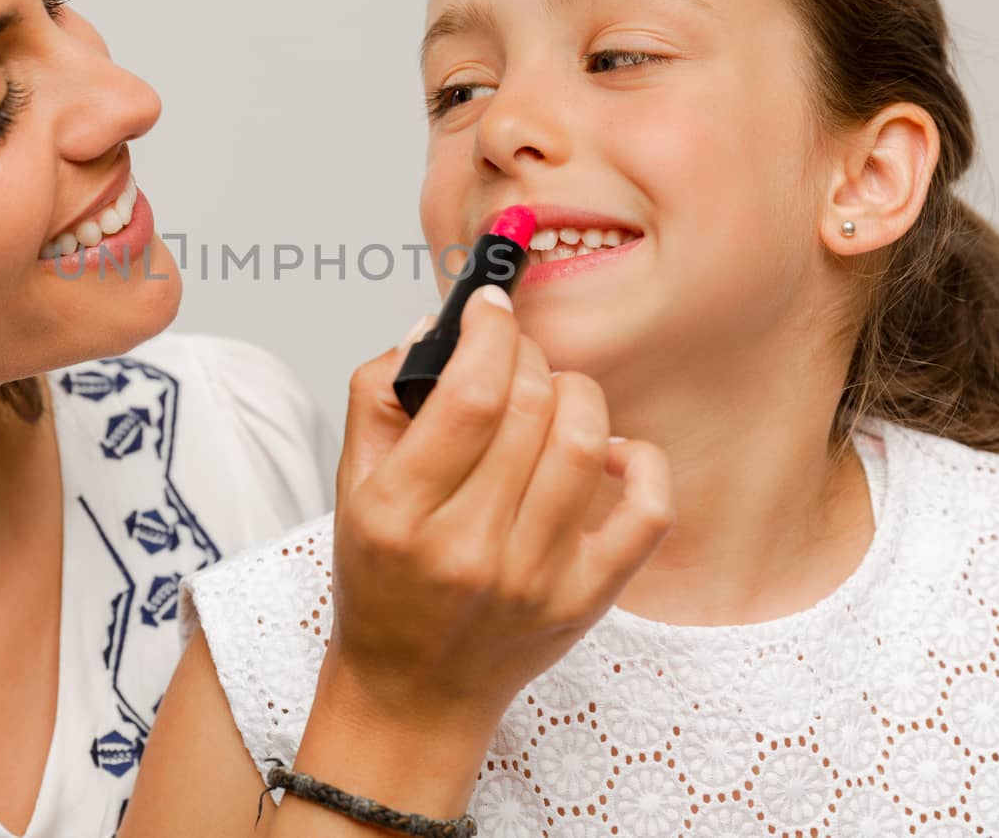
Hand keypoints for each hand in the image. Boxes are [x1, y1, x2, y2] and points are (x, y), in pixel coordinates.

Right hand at [325, 285, 673, 744]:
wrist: (412, 691)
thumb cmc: (382, 582)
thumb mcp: (351, 487)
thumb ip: (380, 395)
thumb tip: (438, 328)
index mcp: (399, 513)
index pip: (470, 393)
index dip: (491, 330)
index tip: (491, 306)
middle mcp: (468, 548)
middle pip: (531, 407)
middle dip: (527, 355)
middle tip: (512, 356)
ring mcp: (534, 578)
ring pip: (586, 442)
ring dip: (574, 393)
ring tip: (549, 398)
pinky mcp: (586, 598)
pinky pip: (647, 509)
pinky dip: (637, 460)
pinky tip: (604, 453)